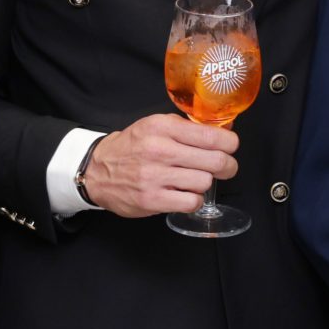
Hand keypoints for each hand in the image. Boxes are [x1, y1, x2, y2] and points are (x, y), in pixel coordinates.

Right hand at [83, 115, 239, 217]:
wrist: (97, 170)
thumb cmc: (132, 147)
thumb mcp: (156, 126)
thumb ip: (188, 127)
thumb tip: (226, 129)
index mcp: (162, 127)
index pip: (211, 135)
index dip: (230, 143)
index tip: (231, 147)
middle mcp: (159, 150)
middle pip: (215, 160)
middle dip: (228, 166)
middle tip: (226, 168)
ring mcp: (155, 176)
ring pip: (205, 182)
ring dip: (205, 183)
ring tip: (195, 180)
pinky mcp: (152, 200)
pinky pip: (191, 202)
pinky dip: (194, 200)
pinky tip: (187, 194)